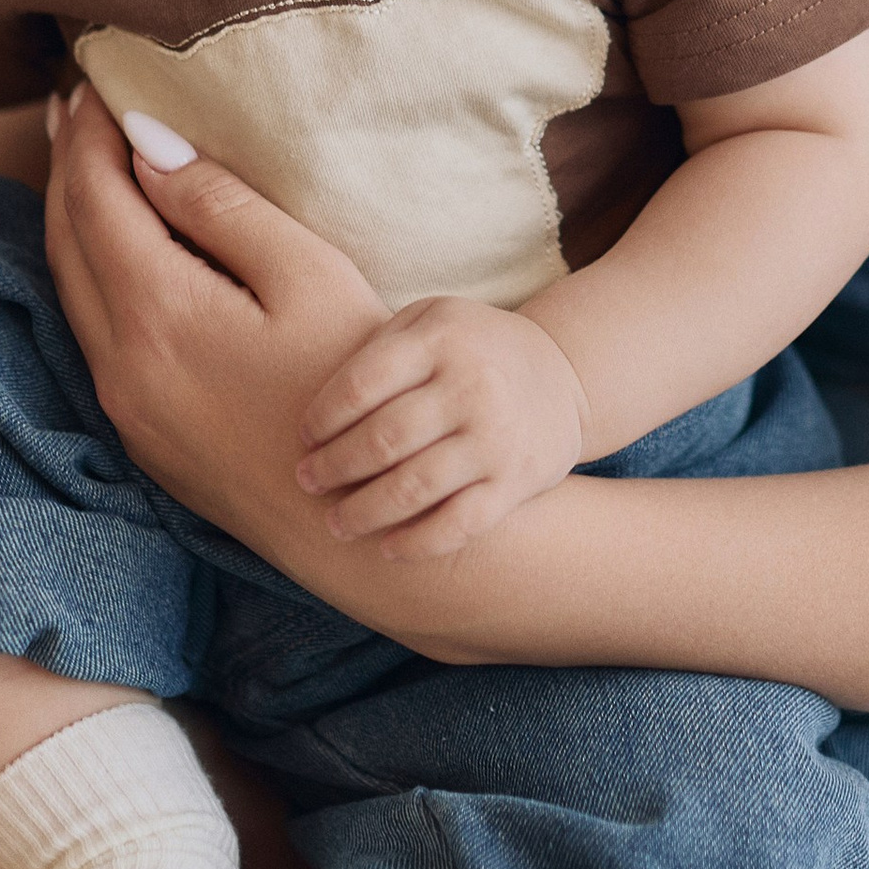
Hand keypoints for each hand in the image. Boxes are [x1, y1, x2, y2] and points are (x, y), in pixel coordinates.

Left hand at [41, 88, 396, 575]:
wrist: (354, 518)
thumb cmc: (353, 383)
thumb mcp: (307, 276)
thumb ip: (220, 206)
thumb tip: (146, 143)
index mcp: (158, 313)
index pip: (96, 196)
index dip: (94, 130)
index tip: (99, 77)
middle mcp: (120, 361)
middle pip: (64, 238)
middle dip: (68, 163)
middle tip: (80, 102)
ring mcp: (123, 404)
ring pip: (68, 287)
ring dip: (71, 216)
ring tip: (87, 157)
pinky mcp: (138, 433)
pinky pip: (88, 328)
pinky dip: (87, 268)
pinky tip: (112, 244)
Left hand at [297, 297, 590, 555]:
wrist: (564, 375)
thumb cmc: (472, 348)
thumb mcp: (431, 320)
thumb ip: (377, 348)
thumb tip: (312, 411)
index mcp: (441, 338)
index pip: (361, 384)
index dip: (322, 418)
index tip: (303, 438)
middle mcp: (472, 386)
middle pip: (383, 439)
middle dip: (334, 467)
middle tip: (306, 482)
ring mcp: (496, 438)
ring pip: (413, 488)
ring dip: (363, 512)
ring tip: (335, 523)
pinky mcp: (516, 481)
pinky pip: (458, 523)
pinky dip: (416, 542)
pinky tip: (386, 548)